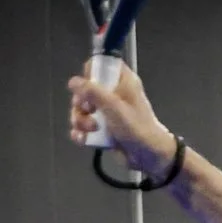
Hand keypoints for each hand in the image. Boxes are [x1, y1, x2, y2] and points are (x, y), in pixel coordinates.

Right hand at [67, 61, 176, 178]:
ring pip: (82, 109)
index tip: (87, 86)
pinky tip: (82, 139)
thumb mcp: (114, 107)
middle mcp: (114, 94)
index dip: (91, 72)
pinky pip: (84, 126)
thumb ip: (93, 92)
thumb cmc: (137, 128)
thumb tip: (73, 82)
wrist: (148, 157)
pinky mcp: (102, 128)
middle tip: (89, 111)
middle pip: (86, 89)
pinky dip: (81, 133)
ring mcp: (107, 112)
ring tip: (91, 129)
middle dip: (81, 102)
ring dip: (80, 120)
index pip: (102, 65)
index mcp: (122, 82)